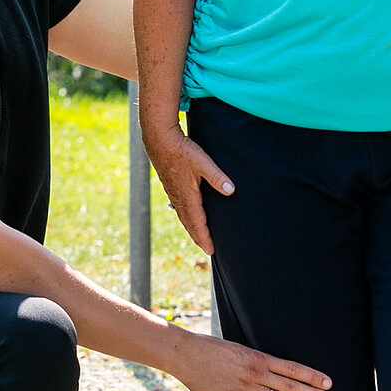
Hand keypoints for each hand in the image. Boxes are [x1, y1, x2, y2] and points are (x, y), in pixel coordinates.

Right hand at [144, 117, 233, 253]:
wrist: (159, 139)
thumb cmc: (181, 150)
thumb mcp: (203, 162)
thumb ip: (217, 177)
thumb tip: (231, 191)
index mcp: (187, 195)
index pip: (197, 223)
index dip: (205, 238)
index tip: (211, 250)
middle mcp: (178, 197)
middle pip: (189, 223)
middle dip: (198, 237)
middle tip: (206, 249)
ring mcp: (172, 192)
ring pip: (182, 216)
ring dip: (191, 228)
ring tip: (197, 236)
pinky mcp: (169, 185)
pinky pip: (177, 207)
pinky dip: (184, 216)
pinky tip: (184, 214)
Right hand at [166, 331, 332, 390]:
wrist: (186, 355)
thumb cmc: (211, 349)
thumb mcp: (239, 349)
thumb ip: (256, 361)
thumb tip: (273, 369)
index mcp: (258, 357)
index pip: (292, 368)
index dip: (312, 376)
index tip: (327, 382)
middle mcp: (255, 372)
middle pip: (291, 385)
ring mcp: (245, 387)